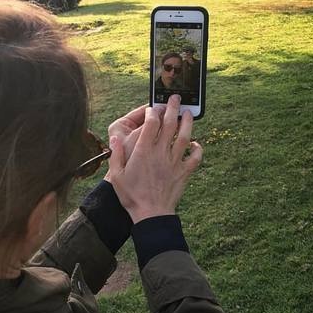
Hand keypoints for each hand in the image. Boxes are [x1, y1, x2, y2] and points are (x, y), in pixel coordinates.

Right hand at [107, 95, 202, 223]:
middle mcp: (160, 153)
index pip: (151, 124)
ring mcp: (174, 162)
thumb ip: (116, 155)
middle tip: (175, 98)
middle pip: (169, 124)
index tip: (152, 108)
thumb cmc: (131, 195)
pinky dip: (197, 148)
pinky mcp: (184, 172)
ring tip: (188, 113)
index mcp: (143, 152)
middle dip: (172, 108)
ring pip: (184, 137)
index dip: (152, 112)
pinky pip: (195, 157)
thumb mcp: (116, 175)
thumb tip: (115, 138)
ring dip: (187, 123)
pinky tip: (195, 143)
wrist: (151, 214)